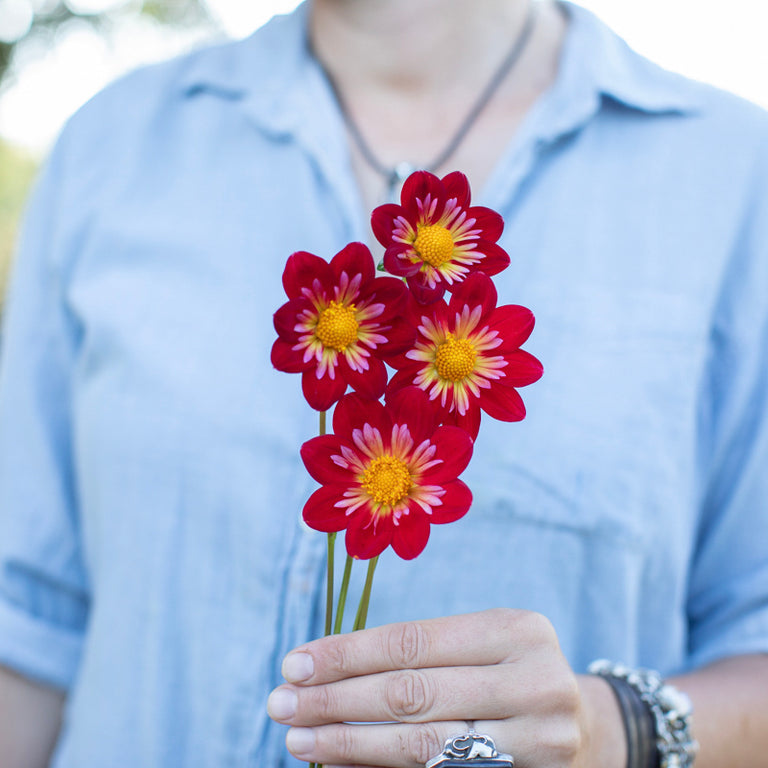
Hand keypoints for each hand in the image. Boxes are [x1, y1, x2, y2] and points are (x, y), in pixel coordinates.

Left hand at [267, 608, 624, 767]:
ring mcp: (540, 737)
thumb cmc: (509, 674)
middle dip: (337, 699)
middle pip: (412, 693)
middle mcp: (533, 678)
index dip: (348, 653)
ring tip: (299, 740)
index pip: (412, 641)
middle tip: (280, 704)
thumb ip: (419, 656)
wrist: (585, 727)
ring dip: (350, 743)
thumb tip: (325, 671)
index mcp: (513, 628)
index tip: (295, 663)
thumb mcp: (481, 646)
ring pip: (423, 745)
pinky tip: (344, 766)